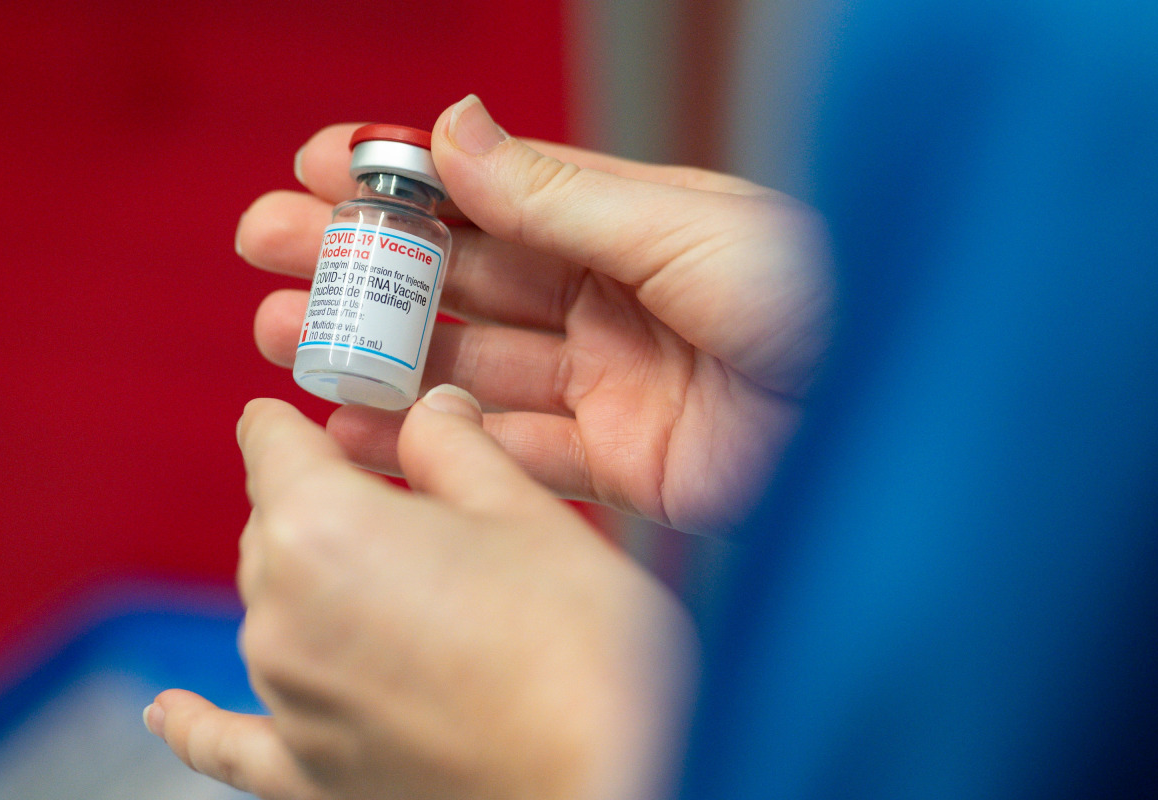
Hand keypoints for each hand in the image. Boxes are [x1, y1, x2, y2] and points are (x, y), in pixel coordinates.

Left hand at [145, 391, 695, 799]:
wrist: (609, 773)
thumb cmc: (578, 637)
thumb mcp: (523, 509)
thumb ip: (455, 444)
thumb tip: (433, 407)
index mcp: (320, 525)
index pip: (272, 443)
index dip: (292, 421)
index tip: (302, 414)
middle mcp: (279, 613)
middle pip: (271, 526)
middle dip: (318, 500)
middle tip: (394, 499)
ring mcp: (287, 700)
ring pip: (272, 608)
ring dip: (314, 584)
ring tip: (398, 585)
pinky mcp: (308, 775)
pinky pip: (229, 742)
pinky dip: (196, 722)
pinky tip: (164, 710)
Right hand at [238, 95, 831, 533]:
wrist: (890, 424)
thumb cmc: (821, 302)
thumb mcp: (683, 228)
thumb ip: (561, 194)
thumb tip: (454, 132)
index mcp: (629, 226)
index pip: (490, 195)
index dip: (403, 182)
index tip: (319, 168)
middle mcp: (610, 302)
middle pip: (459, 280)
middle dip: (360, 265)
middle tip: (266, 252)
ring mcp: (608, 385)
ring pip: (464, 365)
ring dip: (373, 352)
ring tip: (279, 340)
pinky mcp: (618, 465)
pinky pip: (504, 453)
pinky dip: (428, 445)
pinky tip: (356, 432)